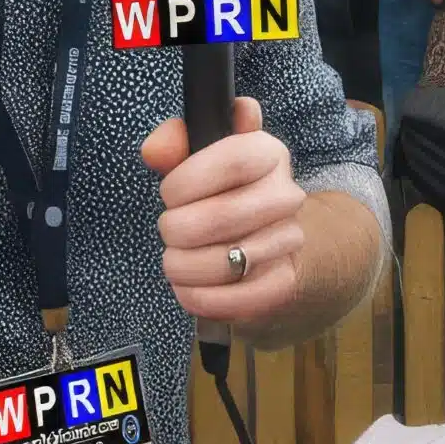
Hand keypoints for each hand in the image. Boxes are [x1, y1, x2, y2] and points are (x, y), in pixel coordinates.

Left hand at [141, 96, 308, 334]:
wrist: (268, 236)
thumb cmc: (222, 192)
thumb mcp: (199, 157)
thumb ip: (174, 144)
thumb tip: (155, 151)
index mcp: (269, 153)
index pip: (230, 162)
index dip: (184, 182)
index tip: (170, 195)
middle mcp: (287, 195)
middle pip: (219, 218)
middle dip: (176, 230)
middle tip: (171, 232)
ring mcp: (289, 241)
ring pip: (221, 264)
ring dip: (182, 266)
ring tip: (177, 261)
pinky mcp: (283, 283)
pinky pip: (230, 299)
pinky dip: (196, 296)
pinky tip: (188, 286)